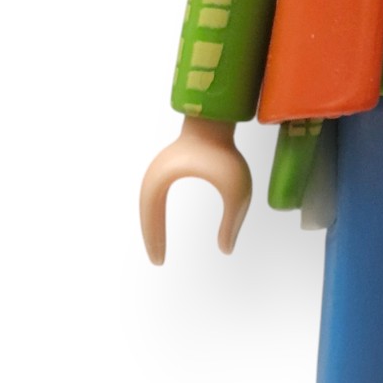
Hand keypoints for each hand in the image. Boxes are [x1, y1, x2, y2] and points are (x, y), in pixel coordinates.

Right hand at [139, 117, 251, 262]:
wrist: (216, 121)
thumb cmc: (226, 154)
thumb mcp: (236, 191)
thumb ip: (232, 221)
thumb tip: (226, 250)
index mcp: (161, 179)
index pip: (151, 216)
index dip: (154, 239)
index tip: (159, 261)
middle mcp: (154, 174)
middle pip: (146, 213)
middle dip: (151, 237)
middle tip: (158, 261)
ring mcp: (158, 169)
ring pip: (148, 205)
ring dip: (152, 226)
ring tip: (158, 250)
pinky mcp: (166, 167)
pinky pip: (155, 196)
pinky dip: (156, 214)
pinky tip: (162, 227)